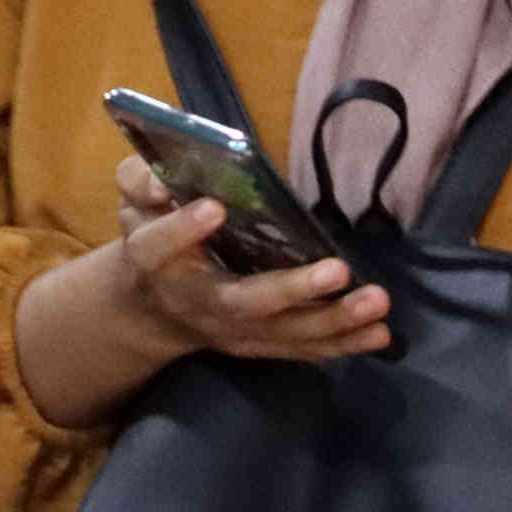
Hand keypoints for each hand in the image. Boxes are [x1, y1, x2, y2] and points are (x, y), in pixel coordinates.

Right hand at [108, 160, 393, 366]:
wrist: (150, 306)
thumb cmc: (151, 233)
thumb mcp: (133, 199)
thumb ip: (141, 178)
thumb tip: (167, 162)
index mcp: (153, 260)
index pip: (160, 247)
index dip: (182, 230)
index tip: (214, 206)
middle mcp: (196, 303)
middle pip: (242, 302)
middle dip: (291, 289)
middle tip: (337, 270)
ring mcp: (230, 330)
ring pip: (281, 333)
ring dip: (332, 321)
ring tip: (376, 302)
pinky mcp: (257, 344)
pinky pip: (299, 349)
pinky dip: (340, 344)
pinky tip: (378, 333)